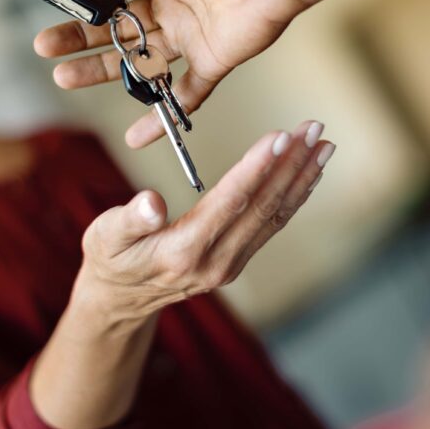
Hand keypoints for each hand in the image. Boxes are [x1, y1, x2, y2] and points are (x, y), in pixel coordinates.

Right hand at [33, 0, 309, 147]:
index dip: (76, 4)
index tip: (46, 12)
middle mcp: (170, 3)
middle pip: (115, 30)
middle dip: (79, 41)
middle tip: (47, 51)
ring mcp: (190, 34)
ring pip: (139, 61)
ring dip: (103, 72)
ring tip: (65, 78)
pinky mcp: (212, 61)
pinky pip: (183, 95)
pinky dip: (161, 117)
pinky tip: (135, 135)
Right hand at [73, 120, 333, 322]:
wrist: (120, 300)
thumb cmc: (110, 258)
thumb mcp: (105, 236)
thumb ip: (129, 219)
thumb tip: (150, 202)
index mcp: (184, 251)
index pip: (230, 201)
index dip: (257, 168)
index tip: (281, 136)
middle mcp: (216, 261)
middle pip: (262, 207)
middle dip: (292, 164)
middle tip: (314, 128)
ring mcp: (230, 264)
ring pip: (273, 215)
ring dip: (301, 177)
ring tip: (324, 144)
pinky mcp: (237, 260)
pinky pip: (271, 225)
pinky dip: (294, 196)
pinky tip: (308, 174)